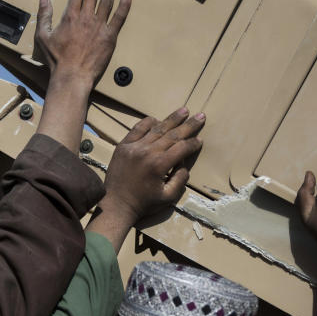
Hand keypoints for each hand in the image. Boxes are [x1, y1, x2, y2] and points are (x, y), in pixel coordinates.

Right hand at [35, 0, 130, 87]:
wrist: (72, 75)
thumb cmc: (56, 59)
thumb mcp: (43, 36)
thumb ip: (44, 16)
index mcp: (70, 16)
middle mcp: (86, 18)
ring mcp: (99, 26)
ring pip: (107, 1)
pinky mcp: (110, 37)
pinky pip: (119, 18)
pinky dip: (125, 6)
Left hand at [101, 107, 204, 222]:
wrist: (116, 205)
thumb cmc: (143, 204)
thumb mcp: (168, 197)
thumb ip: (180, 179)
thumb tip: (184, 164)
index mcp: (159, 165)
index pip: (182, 148)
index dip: (193, 143)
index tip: (200, 140)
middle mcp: (147, 151)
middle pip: (173, 134)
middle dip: (188, 126)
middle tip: (200, 116)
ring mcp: (134, 147)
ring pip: (157, 128)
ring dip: (172, 119)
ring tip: (184, 110)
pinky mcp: (123, 146)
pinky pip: (137, 129)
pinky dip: (148, 122)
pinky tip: (157, 118)